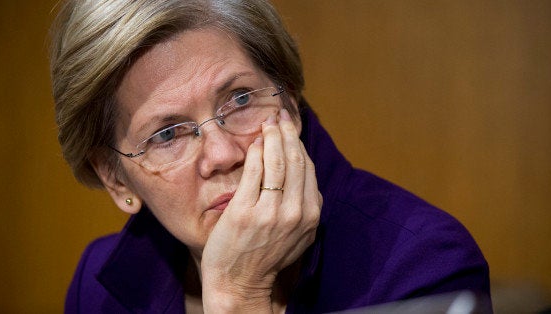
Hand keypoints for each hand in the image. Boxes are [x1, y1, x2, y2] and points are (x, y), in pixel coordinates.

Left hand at [201, 109, 321, 311]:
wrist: (240, 284)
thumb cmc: (266, 258)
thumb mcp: (298, 236)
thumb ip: (304, 207)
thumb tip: (303, 173)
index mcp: (310, 216)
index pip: (308, 169)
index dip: (300, 144)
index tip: (292, 128)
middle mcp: (295, 212)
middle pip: (295, 160)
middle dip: (288, 132)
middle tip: (280, 115)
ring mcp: (270, 212)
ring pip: (277, 161)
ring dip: (272, 136)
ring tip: (268, 122)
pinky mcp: (245, 211)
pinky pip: (253, 171)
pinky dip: (255, 152)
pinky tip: (253, 141)